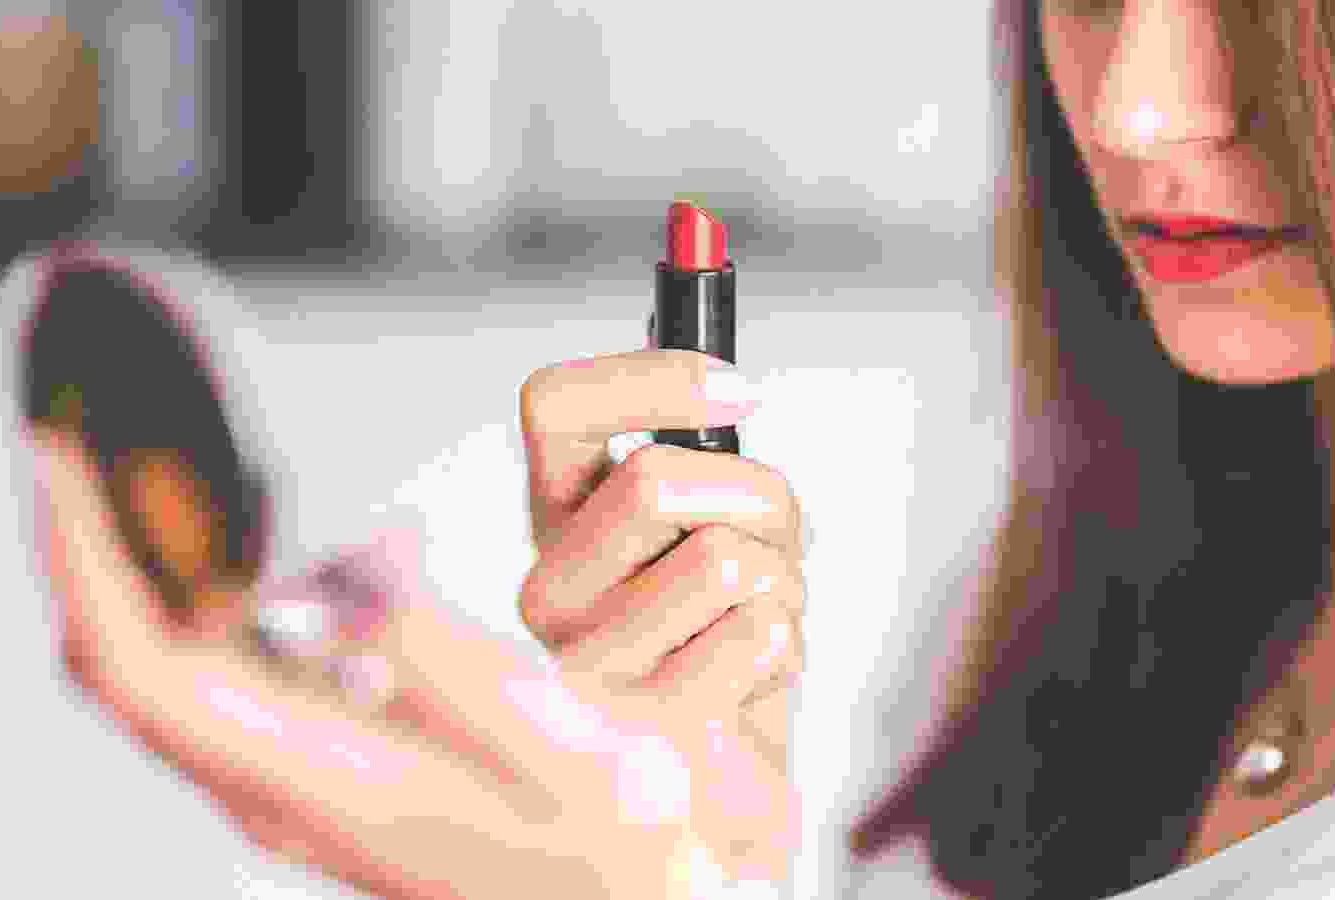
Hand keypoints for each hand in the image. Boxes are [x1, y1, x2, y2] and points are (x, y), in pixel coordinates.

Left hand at [29, 425, 764, 898]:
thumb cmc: (607, 844)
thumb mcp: (552, 742)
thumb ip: (438, 654)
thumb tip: (338, 564)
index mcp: (321, 783)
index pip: (145, 668)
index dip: (86, 558)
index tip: (61, 458)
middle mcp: (279, 790)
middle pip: (124, 666)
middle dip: (84, 547)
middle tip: (76, 440)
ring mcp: (290, 784)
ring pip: (159, 672)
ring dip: (130, 570)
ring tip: (134, 475)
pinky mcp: (316, 769)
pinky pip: (210, 678)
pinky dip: (190, 599)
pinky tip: (235, 550)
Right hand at [518, 348, 806, 879]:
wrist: (729, 768)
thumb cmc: (724, 628)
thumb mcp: (721, 518)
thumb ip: (706, 452)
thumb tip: (715, 370)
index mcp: (558, 518)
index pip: (556, 404)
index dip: (656, 378)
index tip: (740, 392)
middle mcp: (548, 590)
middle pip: (654, 481)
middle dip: (755, 502)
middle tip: (763, 548)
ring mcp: (584, 666)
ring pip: (722, 560)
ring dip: (779, 583)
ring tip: (755, 620)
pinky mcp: (642, 733)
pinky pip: (755, 635)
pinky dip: (786, 642)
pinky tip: (753, 673)